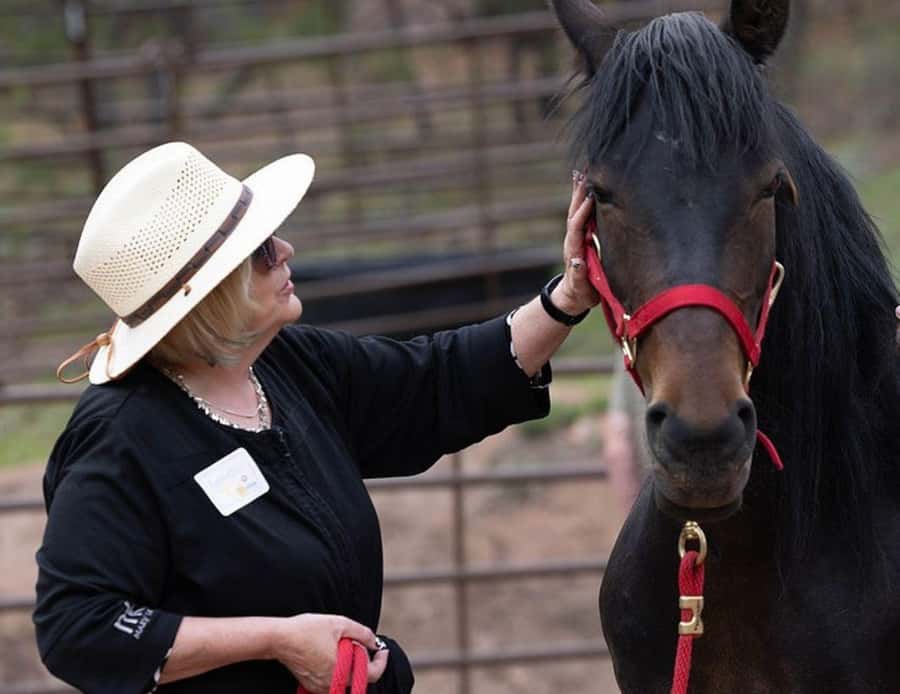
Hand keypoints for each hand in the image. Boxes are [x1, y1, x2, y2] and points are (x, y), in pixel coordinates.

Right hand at [270, 613, 388, 692]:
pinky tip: (333, 653)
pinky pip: (332, 681)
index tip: (383, 650)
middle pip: (359, 678)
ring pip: (345, 680)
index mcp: (341, 671)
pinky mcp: (311, 685)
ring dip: (351, 666)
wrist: (279, 638)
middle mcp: (331, 684)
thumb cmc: (307, 629)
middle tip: (364, 645)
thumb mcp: (339, 623)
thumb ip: (362, 633)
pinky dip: (339, 670)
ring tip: (346, 647)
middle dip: (366, 662)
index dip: (382, 661)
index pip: (372, 675)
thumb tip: (374, 642)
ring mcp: (320, 687)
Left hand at [555, 170, 600, 315]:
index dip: (583, 212)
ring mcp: (575, 237)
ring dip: (579, 192)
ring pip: (576, 211)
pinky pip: (581, 214)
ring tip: (583, 173)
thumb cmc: (582, 293)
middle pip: (573, 213)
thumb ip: (579, 275)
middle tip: (583, 174)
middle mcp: (573, 240)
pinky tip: (586, 187)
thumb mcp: (582, 288)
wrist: (572, 296)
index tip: (590, 197)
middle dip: (578, 194)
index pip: (576, 227)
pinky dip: (583, 199)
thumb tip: (577, 261)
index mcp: (574, 250)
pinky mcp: (580, 237)